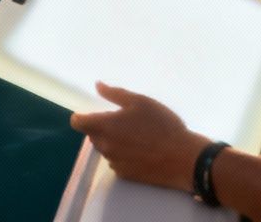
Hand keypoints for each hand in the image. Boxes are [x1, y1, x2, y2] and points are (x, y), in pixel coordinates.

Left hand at [71, 83, 207, 187]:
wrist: (182, 158)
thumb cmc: (162, 125)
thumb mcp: (140, 101)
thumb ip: (114, 94)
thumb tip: (97, 85)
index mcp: (104, 126)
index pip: (78, 123)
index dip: (82, 117)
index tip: (92, 113)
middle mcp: (104, 146)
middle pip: (93, 135)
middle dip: (102, 128)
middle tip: (125, 122)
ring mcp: (114, 162)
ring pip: (105, 148)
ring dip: (113, 141)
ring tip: (137, 136)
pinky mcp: (125, 175)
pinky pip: (116, 161)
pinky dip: (123, 155)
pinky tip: (141, 151)